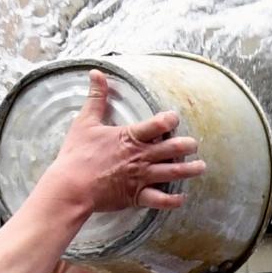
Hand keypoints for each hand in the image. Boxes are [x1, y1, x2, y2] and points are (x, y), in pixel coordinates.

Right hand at [55, 71, 205, 214]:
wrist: (71, 187)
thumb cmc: (77, 155)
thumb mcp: (85, 121)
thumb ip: (96, 97)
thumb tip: (96, 72)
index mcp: (131, 137)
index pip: (159, 124)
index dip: (171, 120)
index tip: (174, 118)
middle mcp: (141, 156)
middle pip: (173, 149)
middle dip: (188, 146)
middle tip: (194, 145)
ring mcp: (141, 177)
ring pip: (173, 173)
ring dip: (190, 170)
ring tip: (200, 167)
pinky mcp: (137, 196)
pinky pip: (161, 200)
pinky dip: (174, 200)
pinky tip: (182, 197)